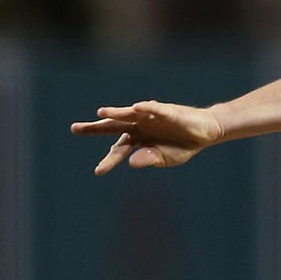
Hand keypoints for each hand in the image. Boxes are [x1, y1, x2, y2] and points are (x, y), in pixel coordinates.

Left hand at [70, 101, 224, 175]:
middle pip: (114, 125)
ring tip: (101, 112)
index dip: (108, 160)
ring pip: (130, 114)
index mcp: (138, 138)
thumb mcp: (165, 158)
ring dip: (116, 113)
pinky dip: (146, 107)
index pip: (118, 148)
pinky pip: (155, 109)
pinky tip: (136, 107)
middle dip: (95, 127)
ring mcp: (152, 117)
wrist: (206, 132)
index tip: (98, 172)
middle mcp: (140, 125)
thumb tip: (132, 163)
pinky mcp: (168, 111)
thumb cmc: (183, 145)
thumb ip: (149, 159)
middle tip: (75, 128)